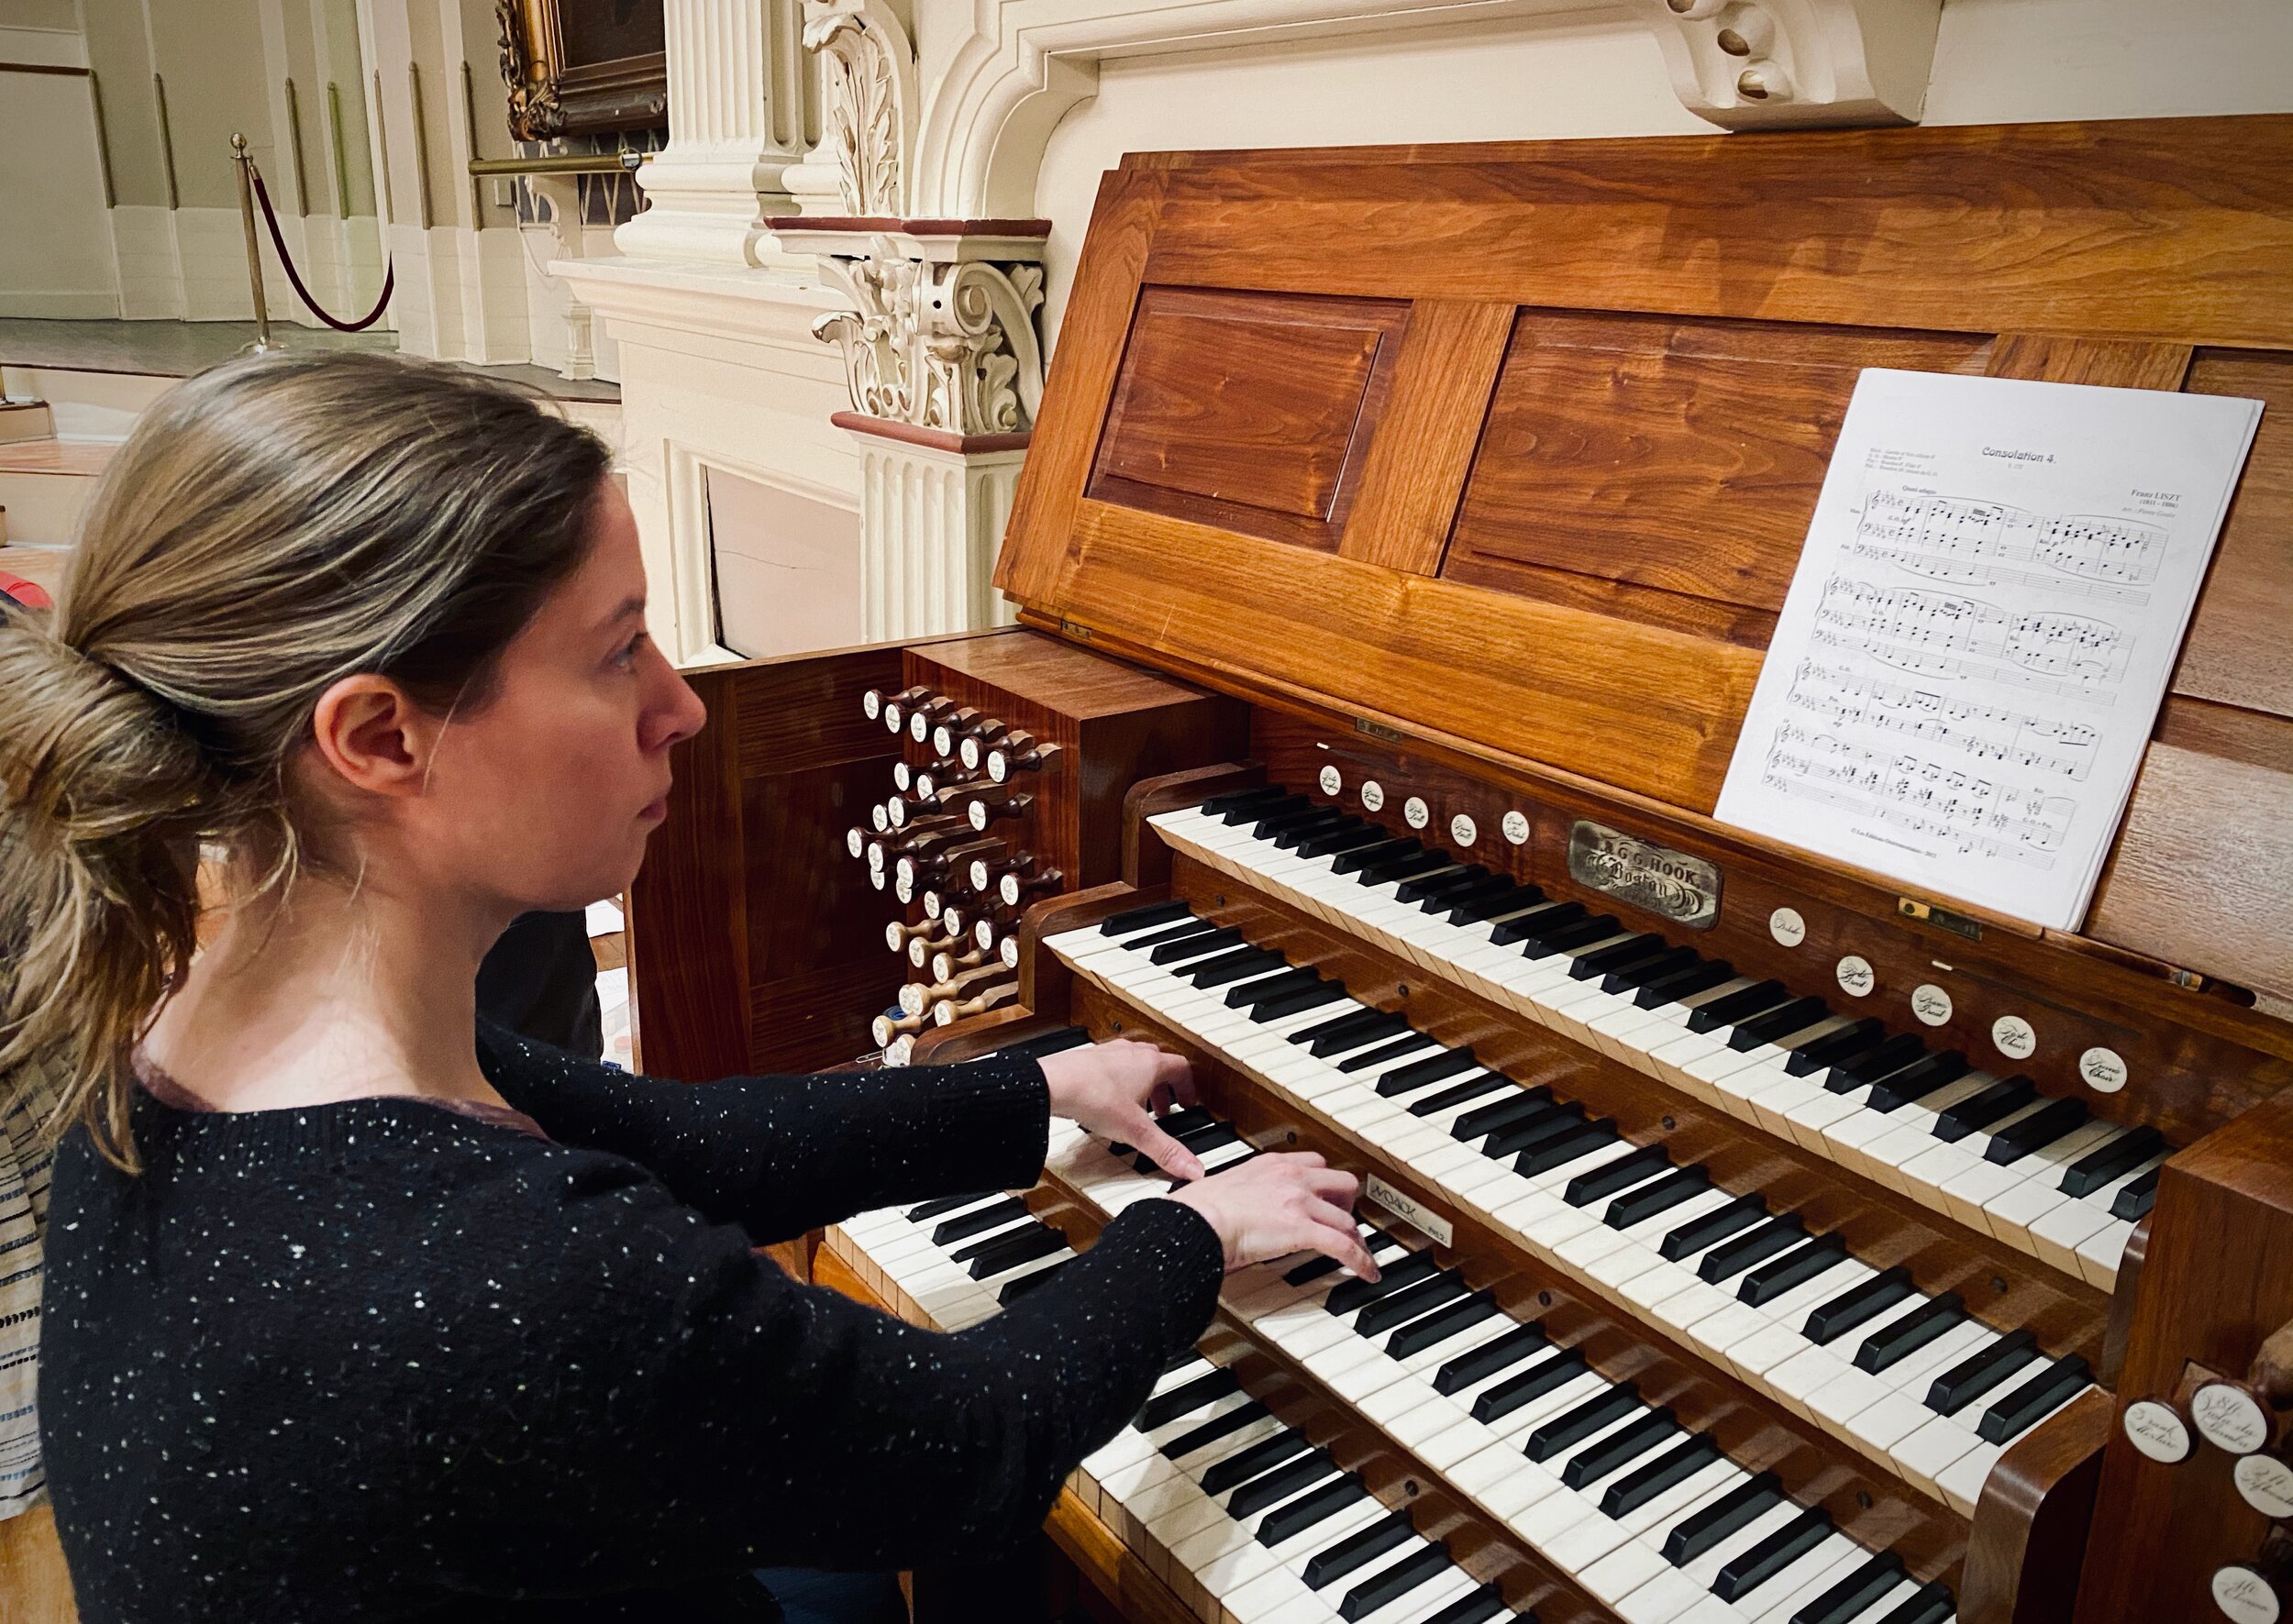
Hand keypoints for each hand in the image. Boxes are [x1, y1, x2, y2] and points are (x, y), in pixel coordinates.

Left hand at [1038, 1038, 1202, 1179]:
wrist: (1052, 1083)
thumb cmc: (1093, 1096)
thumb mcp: (1137, 1131)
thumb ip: (1166, 1151)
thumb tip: (1192, 1168)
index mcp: (1150, 1063)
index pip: (1181, 1068)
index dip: (1188, 1087)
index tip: (1188, 1103)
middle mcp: (1131, 1053)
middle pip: (1158, 1064)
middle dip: (1164, 1088)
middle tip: (1163, 1110)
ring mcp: (1108, 1053)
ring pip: (1134, 1063)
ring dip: (1140, 1084)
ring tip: (1136, 1107)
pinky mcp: (1087, 1059)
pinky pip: (1110, 1067)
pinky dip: (1117, 1082)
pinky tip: (1107, 1102)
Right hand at [1164, 1152, 1377, 1279]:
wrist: (1196, 1222)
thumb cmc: (1198, 1211)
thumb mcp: (1224, 1188)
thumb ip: (1239, 1193)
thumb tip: (1234, 1207)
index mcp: (1271, 1164)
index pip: (1314, 1164)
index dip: (1327, 1183)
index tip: (1328, 1195)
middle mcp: (1291, 1177)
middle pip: (1342, 1183)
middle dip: (1349, 1205)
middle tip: (1345, 1223)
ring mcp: (1300, 1202)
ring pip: (1346, 1218)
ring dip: (1355, 1238)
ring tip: (1360, 1254)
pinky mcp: (1303, 1229)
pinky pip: (1344, 1246)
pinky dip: (1361, 1261)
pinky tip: (1367, 1273)